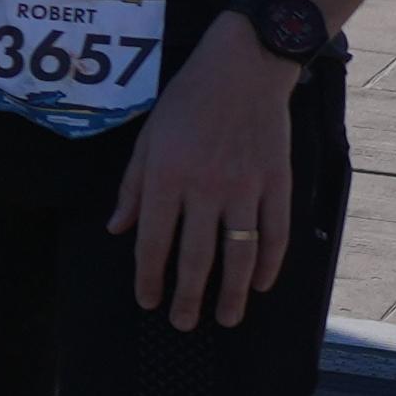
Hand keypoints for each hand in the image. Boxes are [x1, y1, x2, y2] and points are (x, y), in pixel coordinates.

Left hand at [119, 20, 308, 329]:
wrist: (242, 71)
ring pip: (240, 253)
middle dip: (189, 296)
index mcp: (167, 178)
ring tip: (226, 318)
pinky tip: (261, 284)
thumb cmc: (186, 103)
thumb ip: (133, 188)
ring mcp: (246, 188)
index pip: (154, 241)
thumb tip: (118, 230)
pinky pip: (275, 233)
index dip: (149, 277)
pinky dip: (270, 263)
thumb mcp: (147, 140)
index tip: (147, 301)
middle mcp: (206, 188)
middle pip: (197, 257)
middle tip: (183, 323)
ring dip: (233, 292)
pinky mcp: (277, 184)